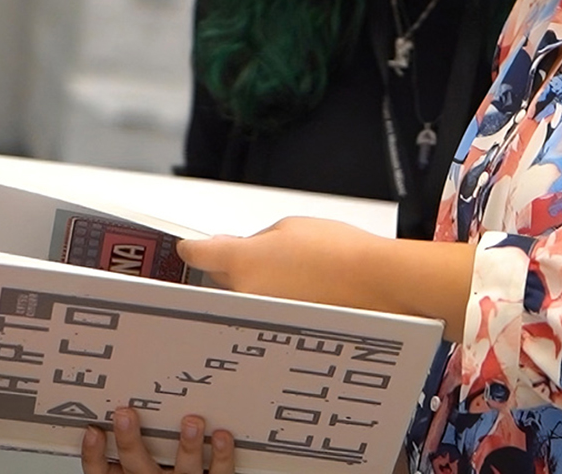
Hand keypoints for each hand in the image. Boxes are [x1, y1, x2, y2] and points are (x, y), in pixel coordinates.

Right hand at [80, 407, 234, 473]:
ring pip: (184, 471)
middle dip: (130, 441)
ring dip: (188, 446)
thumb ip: (130, 447)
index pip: (101, 472)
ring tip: (191, 422)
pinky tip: (222, 435)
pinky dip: (222, 456)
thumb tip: (118, 406)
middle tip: (126, 414)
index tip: (93, 431)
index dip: (94, 454)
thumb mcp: (136, 468)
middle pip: (136, 466)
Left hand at [178, 217, 389, 309]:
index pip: (199, 254)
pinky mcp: (280, 332)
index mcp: (242, 261)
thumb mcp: (289, 227)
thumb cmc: (339, 252)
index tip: (187, 247)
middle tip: (252, 252)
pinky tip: (297, 291)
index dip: (190, 248)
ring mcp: (261, 318)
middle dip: (227, 265)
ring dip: (252, 285)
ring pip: (241, 296)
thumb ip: (256, 239)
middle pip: (218, 277)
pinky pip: (263, 313)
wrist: (375, 285)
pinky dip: (271, 302)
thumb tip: (244, 248)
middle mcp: (244, 294)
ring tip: (288, 271)